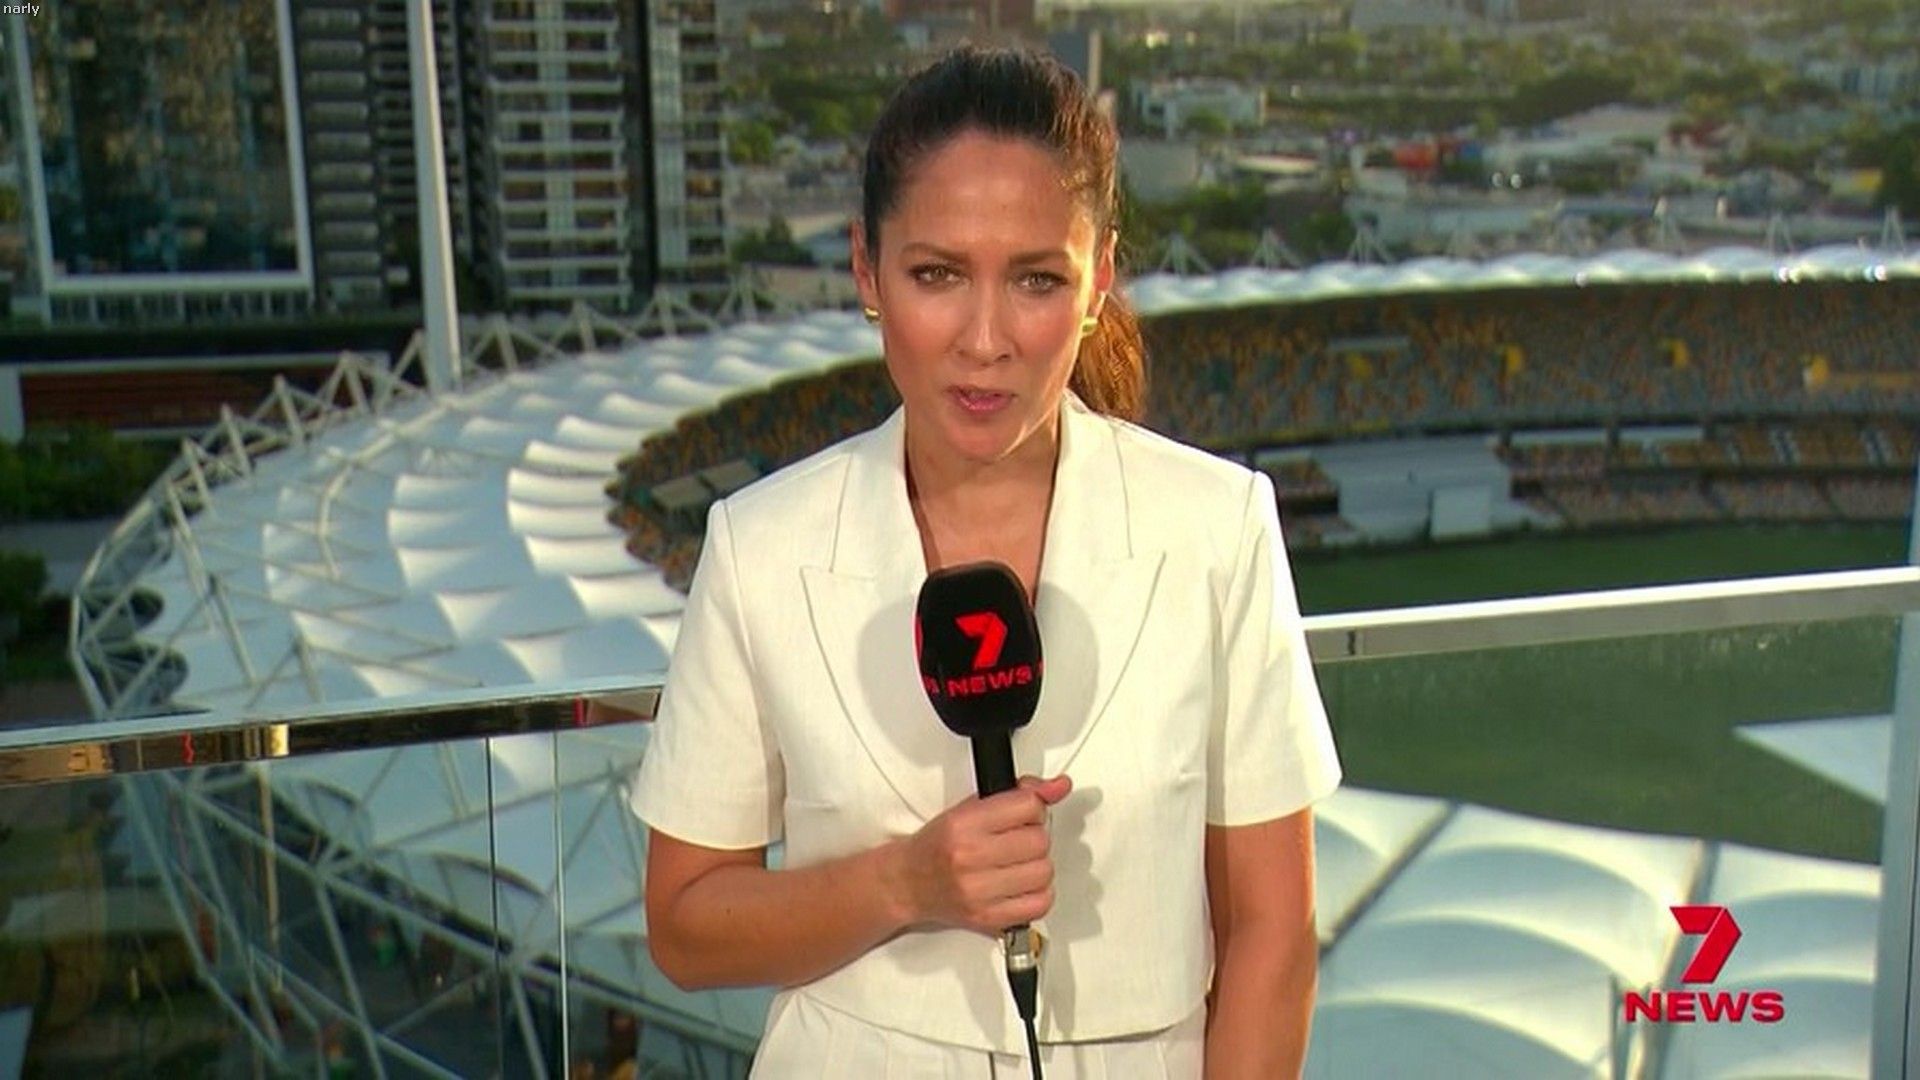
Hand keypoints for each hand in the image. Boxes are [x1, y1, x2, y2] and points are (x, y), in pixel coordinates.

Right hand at [894, 775, 1071, 935]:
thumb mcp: (970, 808)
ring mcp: (979, 892)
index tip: (1026, 813)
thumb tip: (1058, 786)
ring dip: (1038, 866)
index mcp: (963, 825)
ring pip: (1044, 873)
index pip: (1027, 806)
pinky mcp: (989, 918)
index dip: (1034, 808)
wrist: (907, 883)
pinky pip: (1040, 904)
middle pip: (1039, 841)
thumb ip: (1016, 794)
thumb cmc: (937, 846)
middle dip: (1035, 837)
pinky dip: (1038, 894)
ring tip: (1020, 863)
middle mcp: (969, 858)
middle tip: (1020, 839)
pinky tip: (1022, 886)